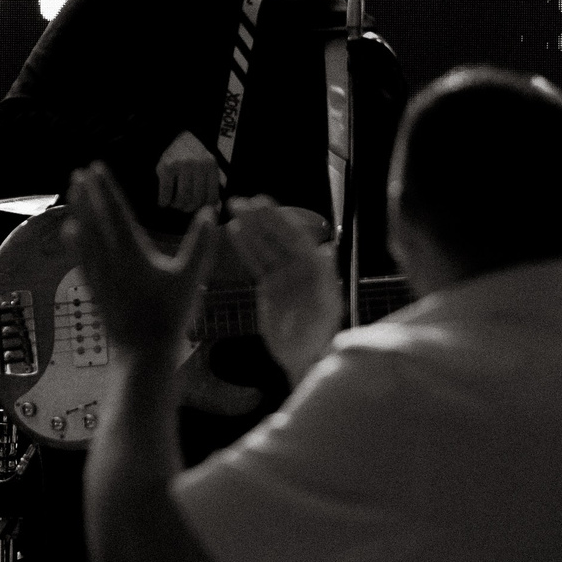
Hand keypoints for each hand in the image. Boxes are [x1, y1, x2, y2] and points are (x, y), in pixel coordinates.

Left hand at [65, 161, 220, 355]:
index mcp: (132, 251)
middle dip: (87, 193)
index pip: (115, 210)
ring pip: (83, 235)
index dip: (105, 187)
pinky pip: (80, 256)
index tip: (97, 167)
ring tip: (72, 193)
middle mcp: (109, 258)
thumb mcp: (190, 278)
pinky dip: (74, 239)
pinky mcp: (94, 288)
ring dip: (78, 211)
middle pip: (93, 218)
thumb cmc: (169, 316)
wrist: (142, 353)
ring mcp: (98, 273)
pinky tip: (69, 232)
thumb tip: (211, 213)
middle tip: (79, 172)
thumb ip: (201, 244)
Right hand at [155, 129, 219, 212]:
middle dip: (189, 208)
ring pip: (182, 198)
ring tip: (175, 204)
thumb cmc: (194, 155)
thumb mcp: (208, 166)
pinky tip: (163, 202)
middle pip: (196, 199)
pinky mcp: (167, 167)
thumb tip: (215, 208)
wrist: (176, 136)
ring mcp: (182, 165)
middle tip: (183, 207)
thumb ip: (212, 185)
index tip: (197, 208)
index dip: (204, 207)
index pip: (211, 197)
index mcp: (211, 166)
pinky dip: (164, 201)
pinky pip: (166, 192)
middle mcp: (198, 165)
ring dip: (177, 205)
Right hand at [226, 195, 339, 384]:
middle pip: (279, 237)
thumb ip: (324, 278)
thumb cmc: (318, 336)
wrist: (304, 360)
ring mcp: (285, 275)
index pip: (297, 238)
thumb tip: (328, 250)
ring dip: (250, 227)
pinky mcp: (270, 286)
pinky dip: (246, 246)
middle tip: (241, 201)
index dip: (280, 221)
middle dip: (261, 219)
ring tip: (233, 208)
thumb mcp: (324, 307)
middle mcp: (301, 268)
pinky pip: (257, 261)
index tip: (263, 204)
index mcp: (316, 269)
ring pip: (265, 246)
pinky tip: (234, 231)